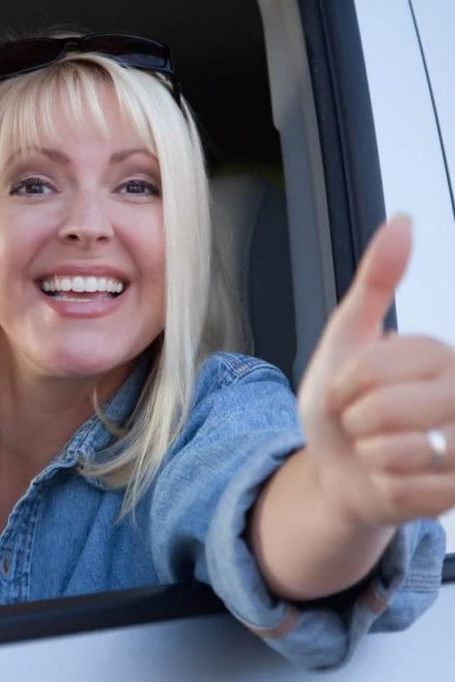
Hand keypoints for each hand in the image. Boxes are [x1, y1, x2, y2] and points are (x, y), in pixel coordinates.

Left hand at [299, 215, 454, 527]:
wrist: (334, 469)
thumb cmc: (342, 405)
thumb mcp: (346, 339)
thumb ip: (375, 283)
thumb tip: (402, 221)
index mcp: (440, 356)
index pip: (376, 366)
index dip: (343, 384)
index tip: (345, 390)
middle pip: (390, 408)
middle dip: (355, 420)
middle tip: (362, 423)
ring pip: (403, 452)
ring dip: (371, 456)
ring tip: (378, 450)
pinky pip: (411, 493)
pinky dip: (385, 489)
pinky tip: (392, 480)